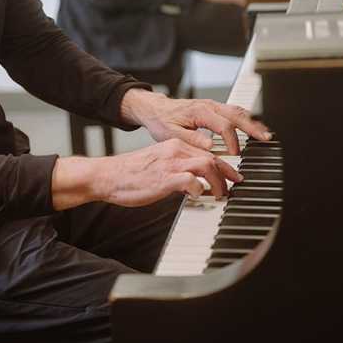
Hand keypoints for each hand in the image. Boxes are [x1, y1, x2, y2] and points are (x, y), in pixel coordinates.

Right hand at [50, 139, 242, 208]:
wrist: (108, 176)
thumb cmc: (131, 175)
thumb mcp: (159, 166)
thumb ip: (178, 170)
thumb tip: (196, 184)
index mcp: (175, 145)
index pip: (207, 151)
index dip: (224, 165)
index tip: (232, 176)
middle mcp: (175, 150)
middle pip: (212, 157)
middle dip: (227, 173)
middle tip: (234, 186)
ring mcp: (170, 163)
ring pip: (207, 164)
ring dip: (218, 182)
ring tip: (221, 194)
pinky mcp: (164, 178)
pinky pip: (190, 180)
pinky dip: (199, 188)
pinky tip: (199, 196)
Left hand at [120, 89, 272, 153]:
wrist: (155, 109)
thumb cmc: (162, 121)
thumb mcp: (171, 134)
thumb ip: (191, 140)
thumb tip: (210, 147)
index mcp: (200, 112)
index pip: (224, 125)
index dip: (232, 141)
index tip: (236, 154)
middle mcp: (209, 106)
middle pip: (237, 114)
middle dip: (253, 127)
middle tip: (266, 138)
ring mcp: (212, 105)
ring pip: (238, 111)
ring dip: (253, 122)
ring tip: (265, 134)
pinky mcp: (213, 108)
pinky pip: (233, 111)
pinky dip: (246, 119)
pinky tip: (253, 127)